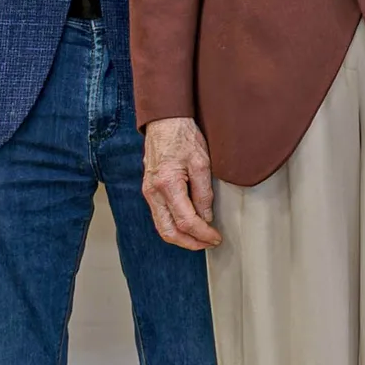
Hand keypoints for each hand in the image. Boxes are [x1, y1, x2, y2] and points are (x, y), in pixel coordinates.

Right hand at [142, 117, 220, 250]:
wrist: (164, 121)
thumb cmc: (183, 136)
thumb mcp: (202, 163)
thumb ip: (204, 194)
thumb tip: (206, 218)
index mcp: (167, 184)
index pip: (185, 221)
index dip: (203, 234)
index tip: (216, 237)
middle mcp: (153, 192)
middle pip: (168, 231)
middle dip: (190, 243)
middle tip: (208, 243)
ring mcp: (148, 191)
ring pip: (161, 226)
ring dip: (181, 237)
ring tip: (200, 238)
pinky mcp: (149, 189)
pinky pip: (159, 216)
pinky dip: (173, 226)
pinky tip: (188, 226)